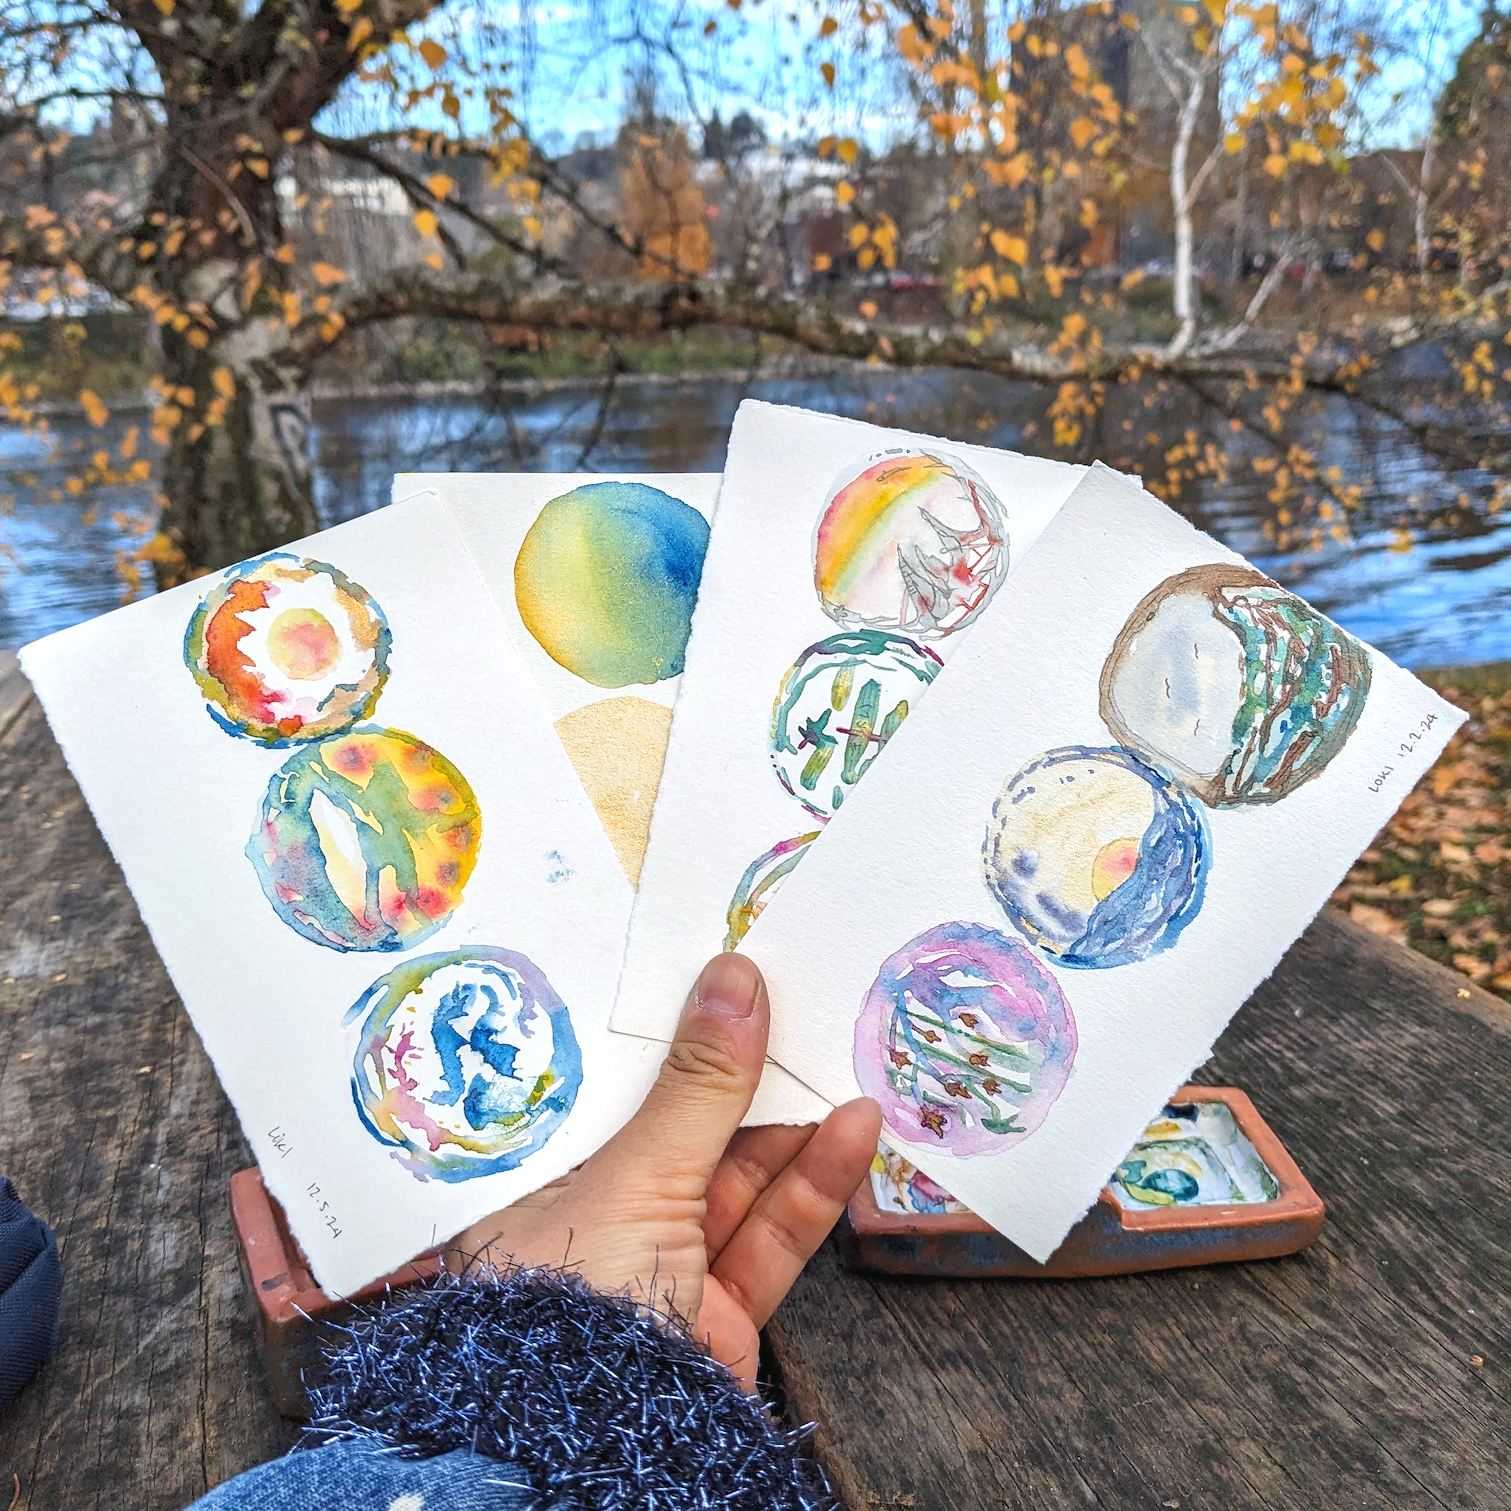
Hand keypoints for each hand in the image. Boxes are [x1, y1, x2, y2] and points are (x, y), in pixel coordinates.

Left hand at [446, 952, 880, 1384]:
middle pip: (681, 1133)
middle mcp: (598, 1230)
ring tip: (839, 1054)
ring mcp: (659, 1278)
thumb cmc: (571, 1314)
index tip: (711, 983)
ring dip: (793, 1121)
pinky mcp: (717, 1321)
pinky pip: (772, 1238)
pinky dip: (814, 1183)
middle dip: (740, 1073)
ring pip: (737, 1183)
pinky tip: (849, 1129)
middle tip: (789, 1005)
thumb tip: (732, 985)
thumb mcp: (634, 1179)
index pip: (608, 1095)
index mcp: (541, 1189)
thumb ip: (697, 1088)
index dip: (663, 1038)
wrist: (604, 1464)